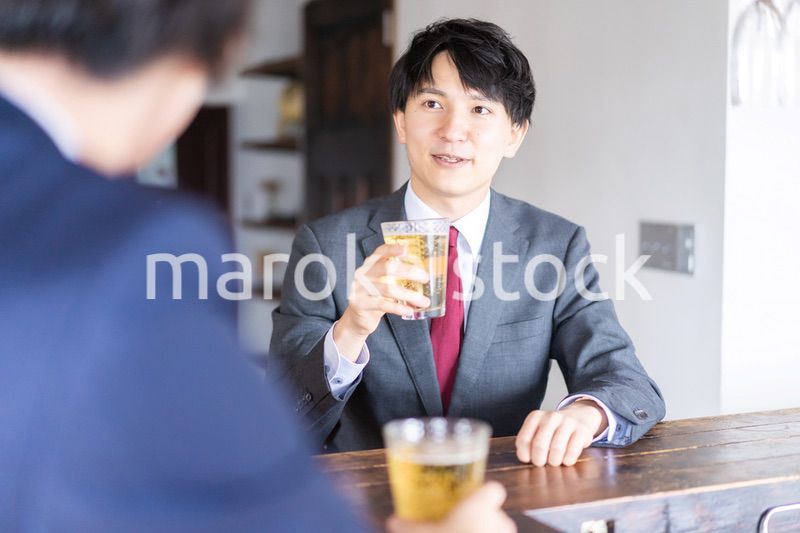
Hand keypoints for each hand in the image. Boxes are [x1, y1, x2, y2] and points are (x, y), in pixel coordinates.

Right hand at [334, 244, 428, 360]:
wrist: (359, 319)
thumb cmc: (376, 298)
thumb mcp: (384, 284)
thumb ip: (397, 278)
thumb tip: (423, 276)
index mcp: (370, 265)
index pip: (381, 252)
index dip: (393, 249)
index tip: (406, 249)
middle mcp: (363, 274)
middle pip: (387, 267)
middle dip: (409, 271)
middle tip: (425, 278)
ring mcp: (359, 288)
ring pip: (388, 289)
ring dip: (409, 295)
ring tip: (424, 301)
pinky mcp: (359, 303)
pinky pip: (383, 305)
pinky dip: (399, 308)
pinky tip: (409, 310)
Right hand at [386, 481, 515, 532]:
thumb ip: (408, 527)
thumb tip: (392, 522)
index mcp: (480, 506)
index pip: (493, 489)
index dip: (482, 493)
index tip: (467, 500)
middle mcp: (499, 521)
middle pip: (494, 513)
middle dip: (479, 520)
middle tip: (458, 527)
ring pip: (497, 532)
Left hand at [515, 400, 607, 465]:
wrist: (578, 416)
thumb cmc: (553, 431)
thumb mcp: (538, 431)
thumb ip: (529, 443)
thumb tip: (526, 460)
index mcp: (536, 417)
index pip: (523, 440)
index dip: (525, 455)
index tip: (529, 460)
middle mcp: (551, 417)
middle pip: (539, 446)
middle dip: (539, 461)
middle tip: (542, 463)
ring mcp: (567, 422)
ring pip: (557, 449)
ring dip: (554, 462)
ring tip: (554, 461)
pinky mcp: (582, 430)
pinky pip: (573, 451)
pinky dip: (568, 460)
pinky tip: (566, 460)